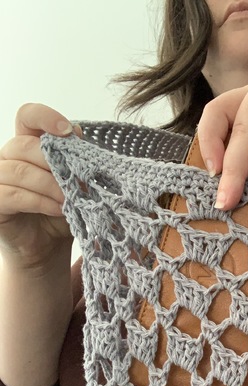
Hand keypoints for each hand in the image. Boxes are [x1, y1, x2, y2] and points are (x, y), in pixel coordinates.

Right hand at [0, 103, 80, 266]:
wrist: (50, 246)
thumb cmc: (61, 212)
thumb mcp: (75, 185)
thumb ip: (75, 161)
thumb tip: (77, 133)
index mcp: (28, 146)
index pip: (27, 117)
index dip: (45, 117)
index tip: (67, 132)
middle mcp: (8, 158)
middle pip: (22, 145)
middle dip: (52, 163)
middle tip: (75, 183)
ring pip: (18, 170)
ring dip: (49, 185)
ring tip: (68, 200)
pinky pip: (12, 194)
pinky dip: (39, 201)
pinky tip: (57, 209)